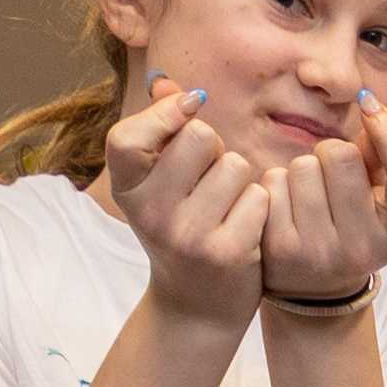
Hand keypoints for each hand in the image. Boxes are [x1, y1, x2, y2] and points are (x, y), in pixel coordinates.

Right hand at [106, 78, 269, 331]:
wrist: (197, 305)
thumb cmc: (182, 227)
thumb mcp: (160, 182)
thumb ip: (161, 128)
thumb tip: (166, 82)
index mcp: (127, 191)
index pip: (128, 136)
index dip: (164, 116)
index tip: (188, 114)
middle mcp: (150, 214)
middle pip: (200, 137)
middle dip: (214, 150)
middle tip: (209, 182)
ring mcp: (187, 236)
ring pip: (235, 164)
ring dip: (240, 180)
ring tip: (227, 208)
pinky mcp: (226, 252)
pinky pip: (259, 196)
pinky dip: (259, 206)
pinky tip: (244, 228)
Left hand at [265, 92, 386, 301]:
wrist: (311, 289)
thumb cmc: (351, 224)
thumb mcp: (378, 196)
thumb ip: (383, 150)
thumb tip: (373, 102)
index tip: (370, 107)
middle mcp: (363, 251)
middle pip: (341, 155)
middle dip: (332, 154)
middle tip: (331, 181)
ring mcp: (319, 253)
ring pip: (302, 166)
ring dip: (302, 171)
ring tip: (308, 200)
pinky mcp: (280, 249)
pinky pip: (273, 182)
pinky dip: (277, 186)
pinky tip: (286, 210)